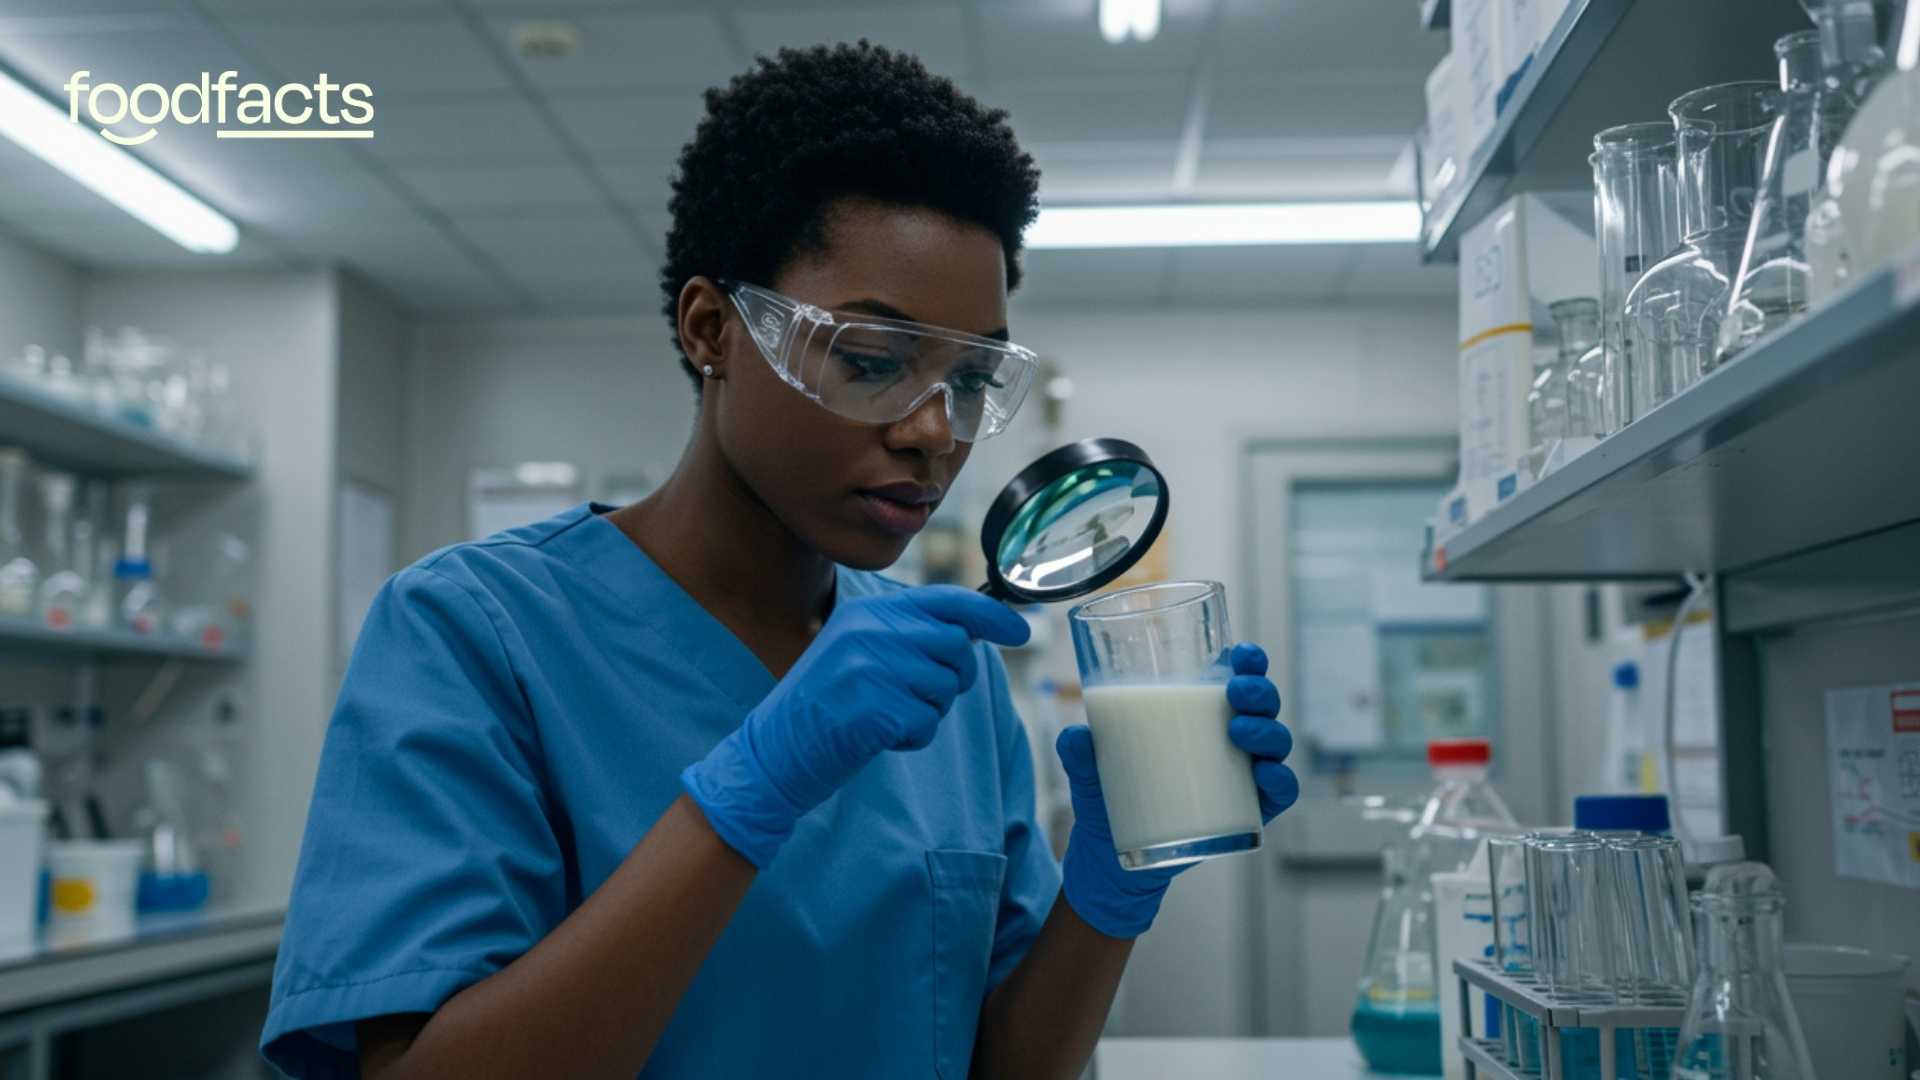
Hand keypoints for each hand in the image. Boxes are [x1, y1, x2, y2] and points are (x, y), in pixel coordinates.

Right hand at [682, 585, 1030, 867]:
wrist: (772, 752)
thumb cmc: (824, 708)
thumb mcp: (857, 653)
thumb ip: (907, 635)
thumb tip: (975, 632)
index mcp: (868, 613)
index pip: (947, 601)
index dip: (992, 616)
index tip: (1020, 631)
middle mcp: (869, 632)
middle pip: (956, 646)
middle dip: (954, 677)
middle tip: (921, 697)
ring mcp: (870, 668)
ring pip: (944, 687)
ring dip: (928, 711)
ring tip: (885, 716)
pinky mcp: (873, 709)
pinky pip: (926, 722)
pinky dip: (912, 738)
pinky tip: (878, 738)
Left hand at [1057, 641, 1298, 938]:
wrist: (1110, 853)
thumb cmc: (1108, 794)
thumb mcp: (1087, 769)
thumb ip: (1079, 751)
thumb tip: (1077, 735)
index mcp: (1199, 715)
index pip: (1236, 677)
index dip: (1249, 661)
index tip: (1241, 653)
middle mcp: (1230, 739)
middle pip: (1263, 705)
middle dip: (1259, 691)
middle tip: (1236, 693)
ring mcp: (1242, 776)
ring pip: (1276, 743)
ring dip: (1268, 731)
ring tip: (1239, 731)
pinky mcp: (1248, 812)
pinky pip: (1280, 793)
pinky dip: (1280, 780)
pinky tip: (1265, 774)